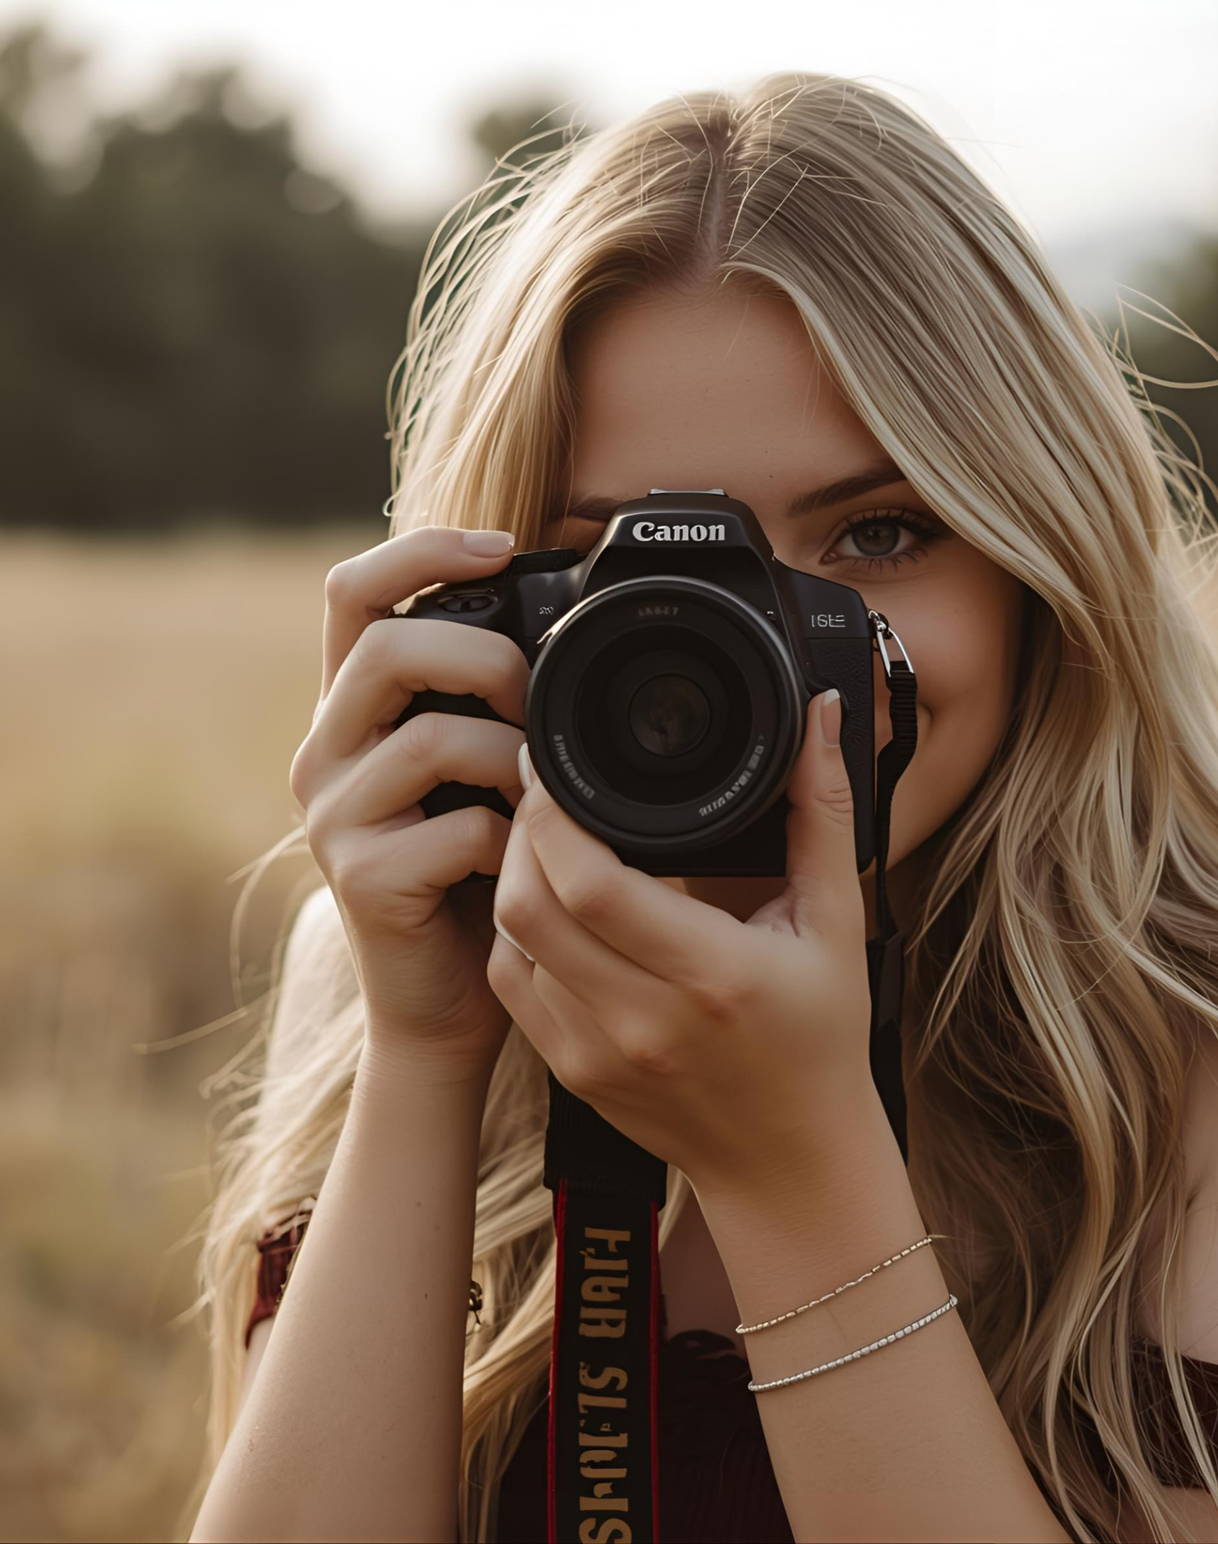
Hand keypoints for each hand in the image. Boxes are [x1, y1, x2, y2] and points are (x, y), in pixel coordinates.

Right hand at [288, 525, 530, 1085]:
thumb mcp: (478, 771)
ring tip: (544, 795)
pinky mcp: (364, 882)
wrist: (448, 1001)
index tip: (501, 545)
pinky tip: (524, 860)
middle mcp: (327, 752)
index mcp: (355, 711)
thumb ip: (489, 704)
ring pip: (430, 739)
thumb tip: (561, 632)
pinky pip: (459, 830)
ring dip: (514, 759)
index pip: (352, 591)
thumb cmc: (477, 874)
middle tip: (538, 704)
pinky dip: (514, 838)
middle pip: (386, 649)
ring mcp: (336, 818)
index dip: (420, 550)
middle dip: (486, 660)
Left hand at [487, 689, 877, 1191]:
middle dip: (520, 830)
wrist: (792, 1163)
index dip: (553, 813)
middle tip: (541, 787)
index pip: (593, 884)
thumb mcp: (837, 922)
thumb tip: (819, 713)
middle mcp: (642, 1020)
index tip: (553, 763)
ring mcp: (596, 1054)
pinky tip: (545, 902)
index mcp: (712, 975)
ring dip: (513, 877)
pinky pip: (512, 983)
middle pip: (528, 905)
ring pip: (509, 941)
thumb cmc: (822, 1040)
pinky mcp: (571, 1073)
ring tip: (541, 835)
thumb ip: (824, 811)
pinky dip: (515, 931)